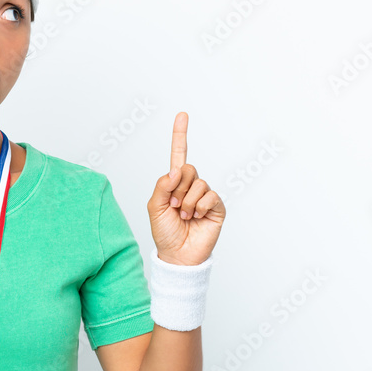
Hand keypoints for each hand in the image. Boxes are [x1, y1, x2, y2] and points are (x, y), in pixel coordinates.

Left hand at [146, 112, 225, 265]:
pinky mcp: (217, 207)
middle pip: (188, 168)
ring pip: (199, 183)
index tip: (182, 115)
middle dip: (178, 188)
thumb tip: (177, 169)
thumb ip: (162, 185)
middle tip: (174, 206)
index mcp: (174, 183)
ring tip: (184, 216)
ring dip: (187, 201)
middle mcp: (191, 186)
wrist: (177, 255)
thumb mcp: (154, 207)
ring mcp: (205, 196)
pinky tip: (196, 217)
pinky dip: (199, 207)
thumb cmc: (164, 232)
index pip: (178, 155)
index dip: (180, 135)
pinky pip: (210, 196)